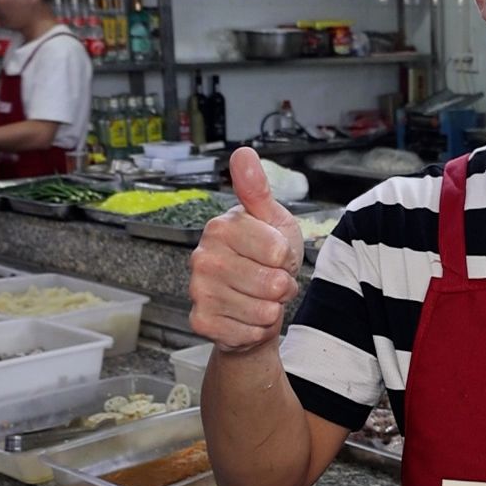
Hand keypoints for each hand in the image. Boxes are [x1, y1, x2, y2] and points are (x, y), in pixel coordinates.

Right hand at [189, 147, 305, 352]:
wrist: (254, 301)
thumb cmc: (266, 259)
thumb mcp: (272, 220)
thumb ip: (258, 189)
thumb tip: (243, 153)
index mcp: (221, 228)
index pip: (277, 250)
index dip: (287, 258)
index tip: (276, 256)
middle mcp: (202, 258)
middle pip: (271, 283)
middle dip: (282, 287)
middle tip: (270, 280)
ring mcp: (199, 291)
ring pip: (263, 311)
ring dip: (272, 309)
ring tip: (261, 298)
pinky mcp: (201, 321)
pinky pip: (248, 333)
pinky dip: (258, 330)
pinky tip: (247, 317)